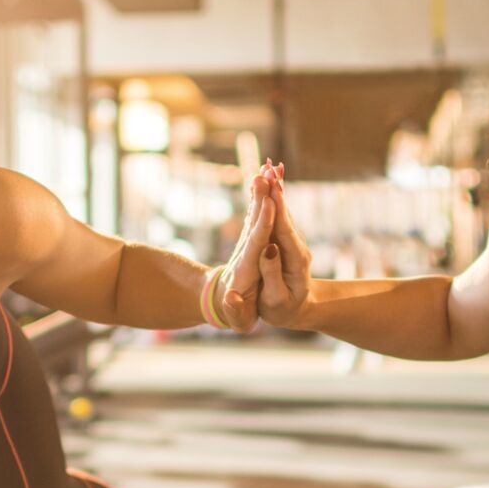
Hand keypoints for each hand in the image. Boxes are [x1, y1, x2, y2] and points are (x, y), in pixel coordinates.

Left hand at [213, 172, 276, 332]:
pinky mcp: (250, 240)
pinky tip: (265, 178)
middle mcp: (245, 253)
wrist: (219, 303)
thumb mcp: (237, 319)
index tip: (269, 206)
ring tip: (266, 168)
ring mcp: (247, 245)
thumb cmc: (235, 314)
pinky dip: (262, 197)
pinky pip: (258, 215)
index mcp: (245, 271)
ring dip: (260, 193)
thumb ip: (235, 310)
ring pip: (255, 215)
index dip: (262, 226)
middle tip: (265, 176)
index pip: (255, 245)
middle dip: (260, 200)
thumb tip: (232, 298)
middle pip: (254, 224)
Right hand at [256, 160, 312, 327]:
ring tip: (267, 166)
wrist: (300, 310)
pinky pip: (277, 216)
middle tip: (268, 167)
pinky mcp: (286, 240)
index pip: (284, 231)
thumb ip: (272, 273)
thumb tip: (268, 248)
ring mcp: (293, 242)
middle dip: (276, 191)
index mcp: (295, 260)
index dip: (277, 209)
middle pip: (285, 215)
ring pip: (282, 212)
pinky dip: (273, 197)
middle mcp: (297, 246)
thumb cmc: (284, 309)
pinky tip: (268, 180)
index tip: (272, 189)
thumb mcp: (276, 299)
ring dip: (275, 189)